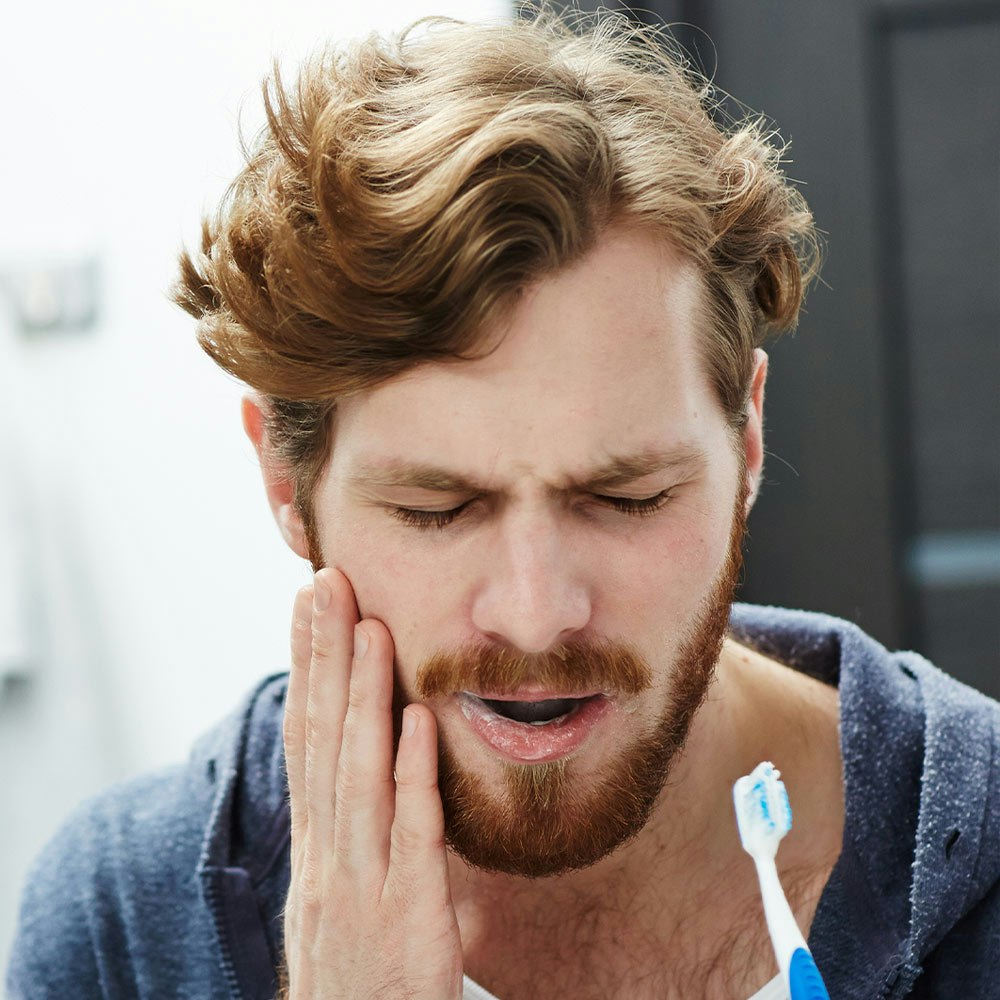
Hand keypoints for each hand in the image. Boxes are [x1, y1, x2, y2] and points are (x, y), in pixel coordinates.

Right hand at [280, 568, 463, 998]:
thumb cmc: (360, 971)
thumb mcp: (343, 891)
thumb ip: (357, 825)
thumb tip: (378, 757)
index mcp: (317, 843)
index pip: (306, 737)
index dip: (306, 666)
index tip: (309, 604)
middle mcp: (328, 854)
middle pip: (323, 738)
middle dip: (324, 657)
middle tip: (328, 583)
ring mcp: (363, 883)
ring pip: (358, 774)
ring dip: (363, 697)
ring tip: (371, 628)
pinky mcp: (408, 918)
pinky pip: (413, 835)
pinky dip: (413, 774)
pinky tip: (421, 720)